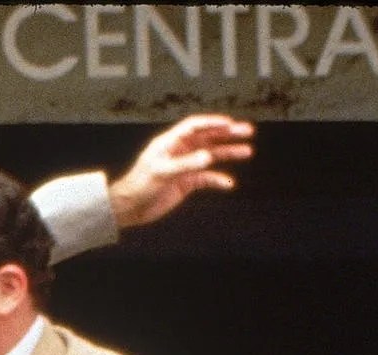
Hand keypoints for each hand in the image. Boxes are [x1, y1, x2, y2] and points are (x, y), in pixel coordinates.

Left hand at [108, 114, 254, 228]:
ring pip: (211, 156)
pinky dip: (218, 179)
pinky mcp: (186, 182)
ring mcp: (184, 166)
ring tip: (247, 151)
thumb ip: (185, 164)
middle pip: (207, 138)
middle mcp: (179, 152)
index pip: (194, 127)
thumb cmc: (139, 185)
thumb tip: (208, 157)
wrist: (129, 208)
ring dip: (228, 153)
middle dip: (227, 134)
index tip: (230, 123)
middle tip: (247, 131)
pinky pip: (207, 178)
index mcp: (170, 143)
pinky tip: (228, 183)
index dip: (212, 123)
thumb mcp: (161, 173)